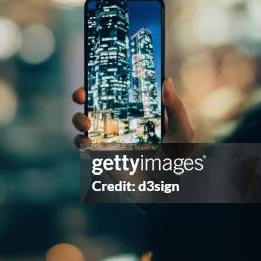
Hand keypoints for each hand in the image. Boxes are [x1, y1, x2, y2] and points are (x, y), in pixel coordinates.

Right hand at [72, 78, 193, 147]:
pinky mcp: (100, 154)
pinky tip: (86, 141)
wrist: (166, 188)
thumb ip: (175, 107)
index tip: (98, 72)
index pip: (118, 88)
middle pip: (94, 101)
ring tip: (85, 123)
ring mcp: (107, 136)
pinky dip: (80, 141)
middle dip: (82, 94)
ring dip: (78, 118)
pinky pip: (83, 145)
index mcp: (137, 109)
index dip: (105, 78)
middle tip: (81, 95)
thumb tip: (166, 80)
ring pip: (83, 121)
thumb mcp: (182, 131)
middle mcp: (119, 119)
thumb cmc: (177, 158)